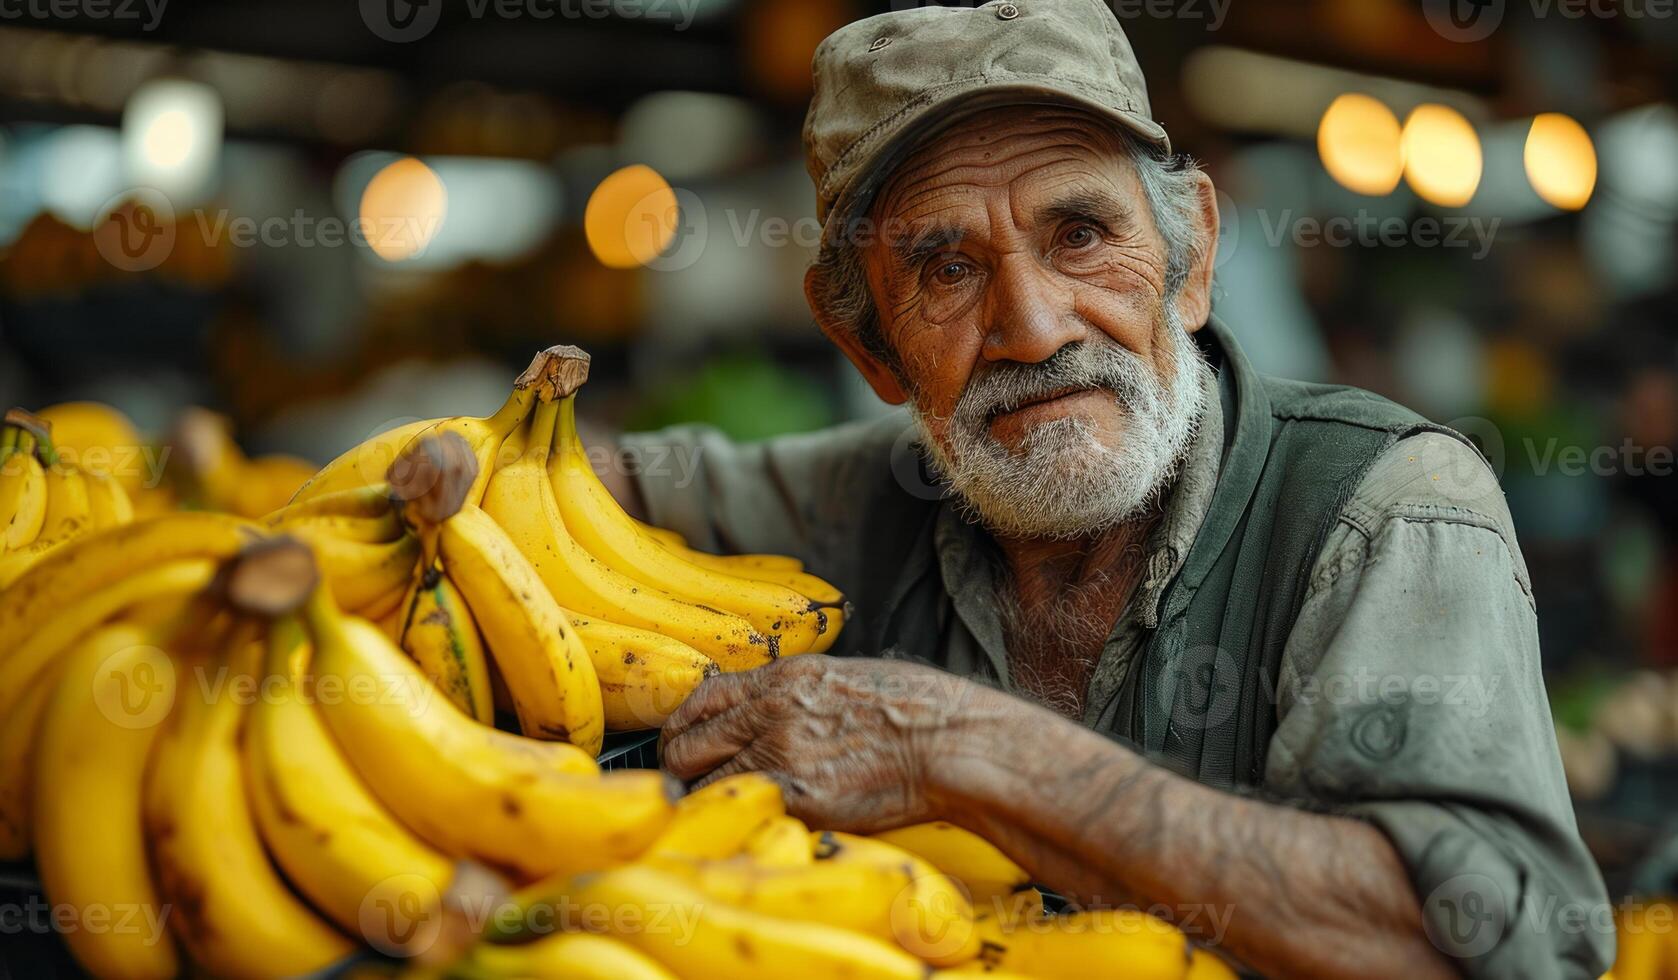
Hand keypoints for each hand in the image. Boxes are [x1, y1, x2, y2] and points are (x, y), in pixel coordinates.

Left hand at [659, 655, 995, 832]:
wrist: (949, 739)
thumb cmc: (916, 710)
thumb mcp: (847, 679)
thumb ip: (800, 694)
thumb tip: (774, 713)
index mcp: (784, 679)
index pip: (702, 698)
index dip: (682, 725)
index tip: (679, 743)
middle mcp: (771, 712)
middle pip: (688, 743)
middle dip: (679, 767)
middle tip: (685, 786)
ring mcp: (779, 754)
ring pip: (702, 783)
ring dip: (700, 801)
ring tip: (712, 814)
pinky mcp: (795, 797)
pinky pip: (741, 813)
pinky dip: (735, 823)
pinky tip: (744, 828)